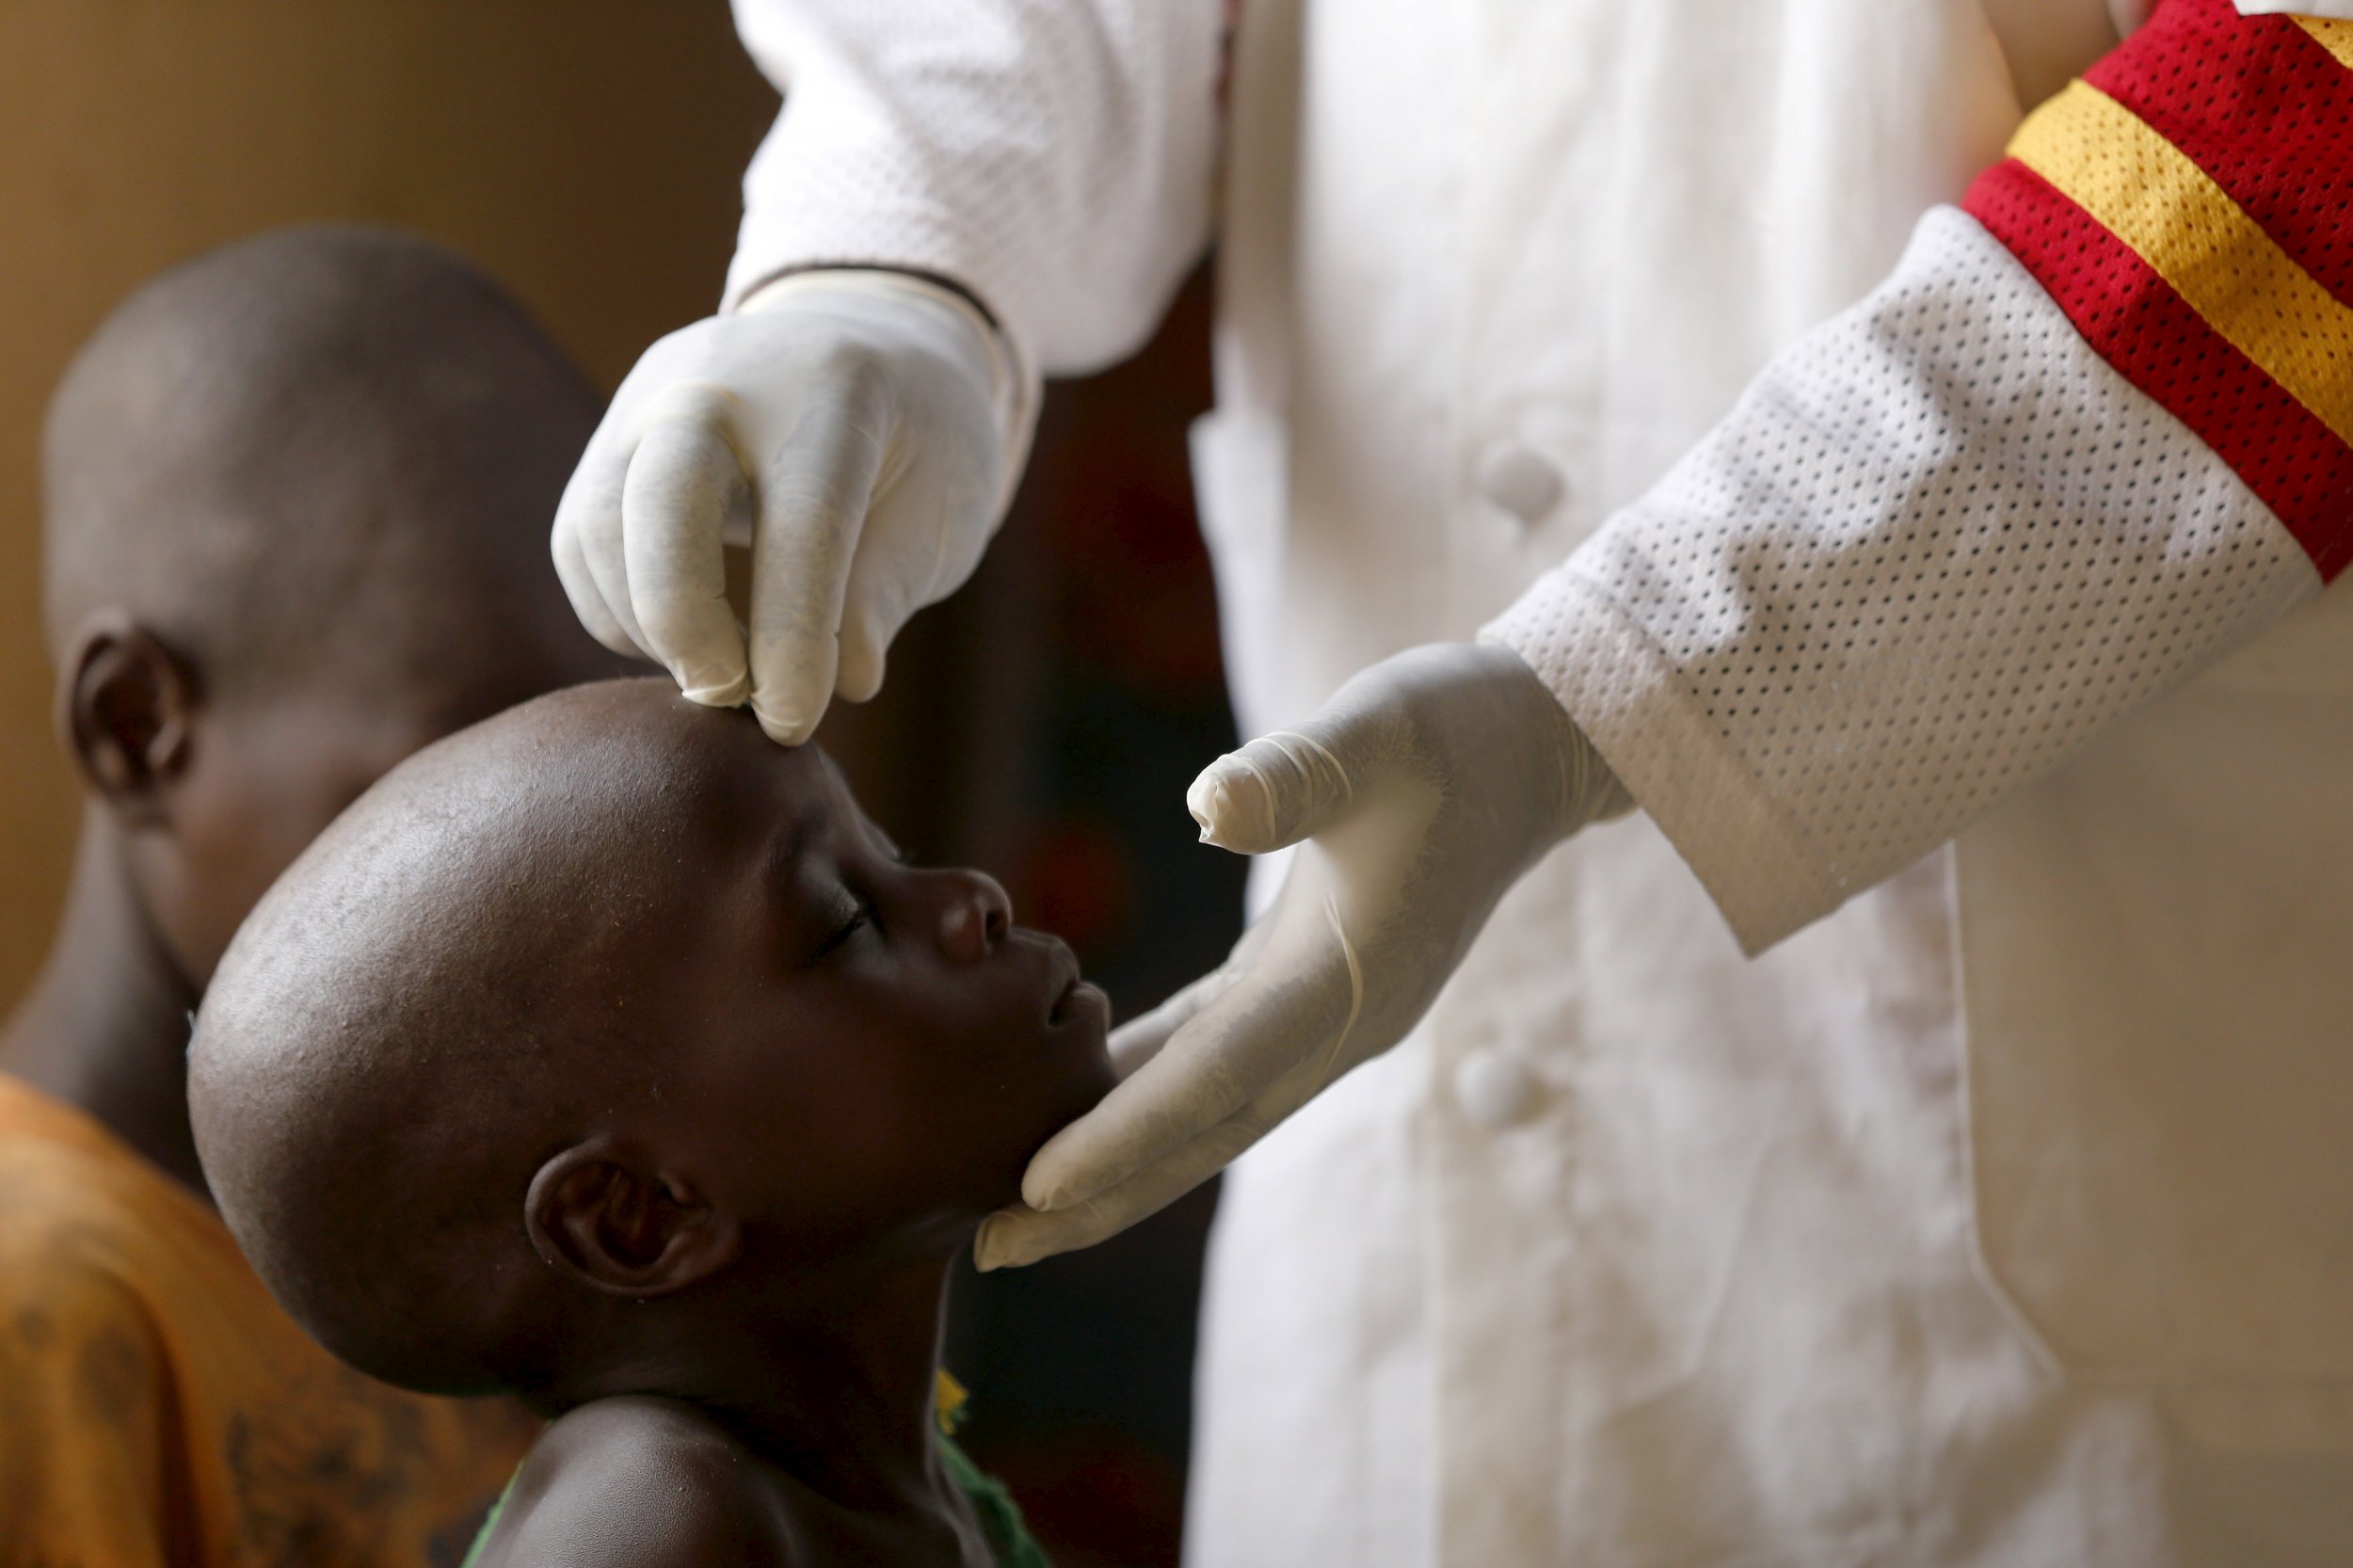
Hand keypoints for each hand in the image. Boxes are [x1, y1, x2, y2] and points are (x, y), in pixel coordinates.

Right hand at [552, 271, 1026, 744]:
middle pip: (662, 497)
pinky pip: (578, 540)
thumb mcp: (942, 507)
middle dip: (684, 619)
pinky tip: (683, 643)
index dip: (792, 636)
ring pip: (597, 524)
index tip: (791, 723)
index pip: (802, 523)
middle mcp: (724, 378)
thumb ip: (886, 589)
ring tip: (719, 676)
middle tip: (727, 698)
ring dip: (646, 627)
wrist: (859, 336)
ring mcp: (650, 398)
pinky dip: (617, 613)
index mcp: (836, 389)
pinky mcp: (609, 434)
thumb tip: (844, 682)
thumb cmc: (918, 442)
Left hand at [975, 641, 1629, 1268]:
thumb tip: (1207, 809)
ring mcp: (1326, 1013)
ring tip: (1013, 1207)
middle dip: (1101, 1197)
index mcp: (1345, 978)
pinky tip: (1076, 1095)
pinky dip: (1146, 1088)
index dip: (1124, 1134)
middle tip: (991, 1247)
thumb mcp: (1375, 732)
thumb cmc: (1448, 728)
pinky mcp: (1309, 985)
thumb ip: (1295, 775)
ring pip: (1205, 1111)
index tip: (1033, 1186)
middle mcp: (1337, 1021)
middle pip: (1202, 1134)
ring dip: (1117, 1160)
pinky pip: (1212, 1058)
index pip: (1215, 1076)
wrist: (1530, 742)